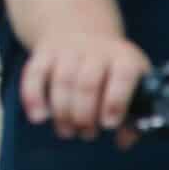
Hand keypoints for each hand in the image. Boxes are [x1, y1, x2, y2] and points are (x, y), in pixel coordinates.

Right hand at [19, 32, 150, 143]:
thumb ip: (134, 117)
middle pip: (87, 83)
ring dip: (62, 112)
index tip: (108, 124)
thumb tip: (123, 141)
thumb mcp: (133, 84)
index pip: (123, 75)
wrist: (82, 28)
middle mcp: (96, 50)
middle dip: (84, 115)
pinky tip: (38, 117)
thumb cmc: (112, 71)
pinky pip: (34, 74)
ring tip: (67, 131)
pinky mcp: (44, 53)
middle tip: (86, 133)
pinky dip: (33, 97)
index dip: (116, 100)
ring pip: (62, 81)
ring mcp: (68, 50)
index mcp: (124, 58)